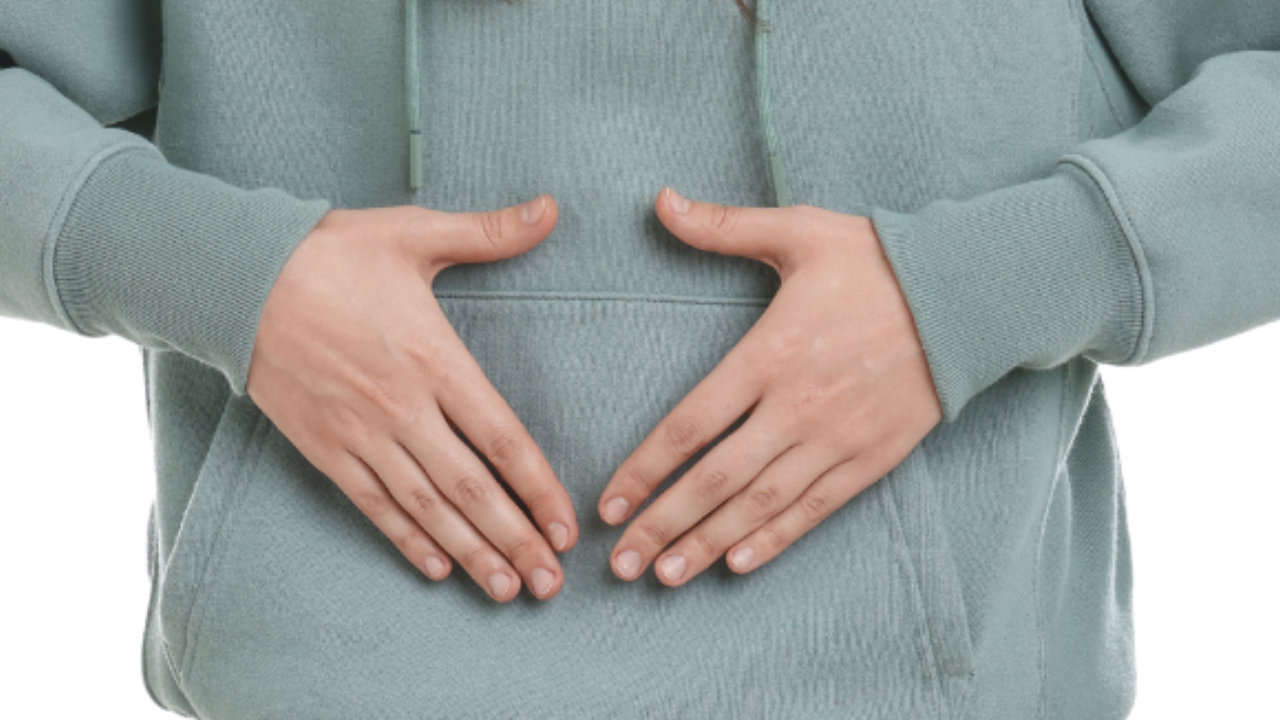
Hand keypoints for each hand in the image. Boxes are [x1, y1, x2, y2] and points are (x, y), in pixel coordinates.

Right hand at [247, 198, 576, 601]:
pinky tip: (435, 567)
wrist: (236, 277)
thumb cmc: (331, 253)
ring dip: (470, 553)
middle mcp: (403, 408)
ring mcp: (361, 434)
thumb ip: (488, 232)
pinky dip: (406, 539)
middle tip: (550, 582)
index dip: (538, 487)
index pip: (502, 438)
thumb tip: (550, 209)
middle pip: (471, 489)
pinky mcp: (325, 448)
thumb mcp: (414, 233)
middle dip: (516, 540)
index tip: (566, 524)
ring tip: (506, 588)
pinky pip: (373, 505)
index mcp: (434, 360)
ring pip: (427, 508)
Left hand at [600, 189, 940, 585]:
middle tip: (621, 564)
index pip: (690, 425)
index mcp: (769, 354)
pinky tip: (738, 564)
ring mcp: (836, 438)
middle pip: (716, 479)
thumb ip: (723, 226)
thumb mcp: (799, 231)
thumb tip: (660, 201)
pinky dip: (775, 540)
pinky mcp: (871, 457)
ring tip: (664, 576)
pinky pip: (815, 509)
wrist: (970, 293)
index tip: (609, 503)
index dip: (644, 470)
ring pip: (760, 504)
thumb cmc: (877, 260)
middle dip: (663, 524)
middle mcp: (797, 407)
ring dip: (708, 544)